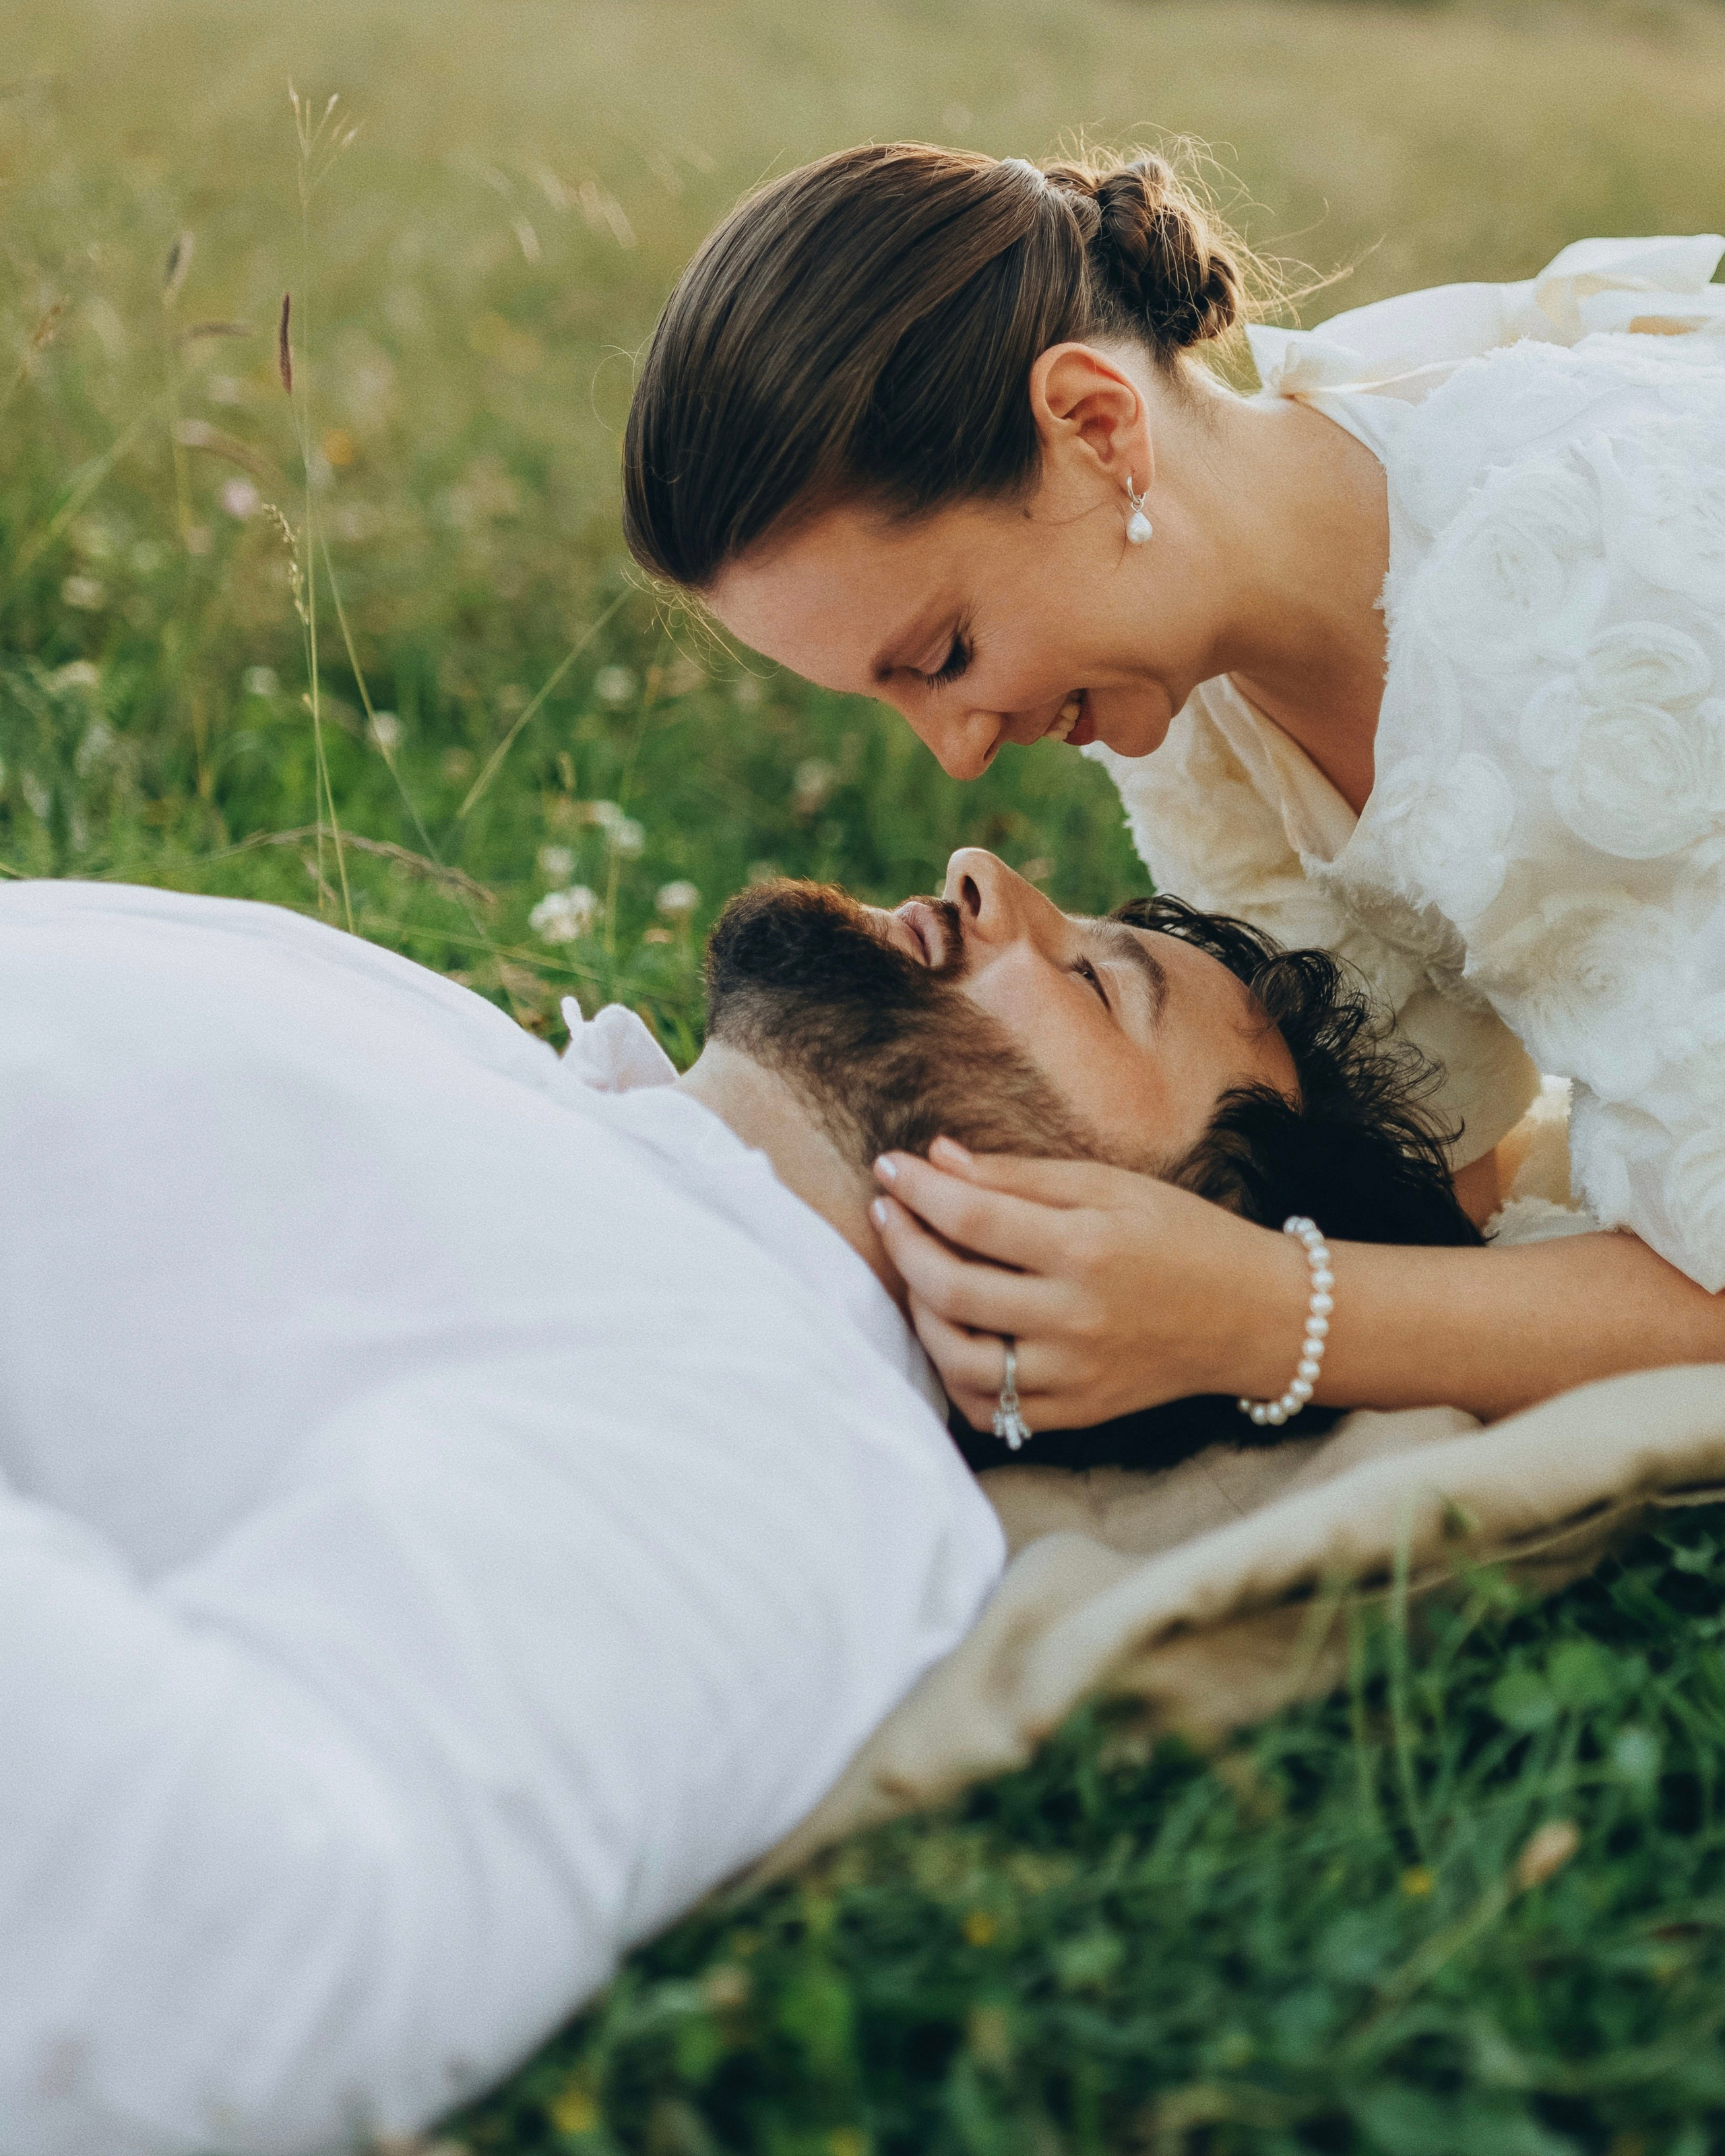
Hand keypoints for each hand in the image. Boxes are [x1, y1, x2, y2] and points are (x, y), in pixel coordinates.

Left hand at [870, 1138, 1302, 1431]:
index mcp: (1086, 1249)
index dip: (918, 1189)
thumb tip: (939, 1155)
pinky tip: (952, 1336)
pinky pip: (991, 1410)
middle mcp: (1075, 1318)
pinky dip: (956, 1377)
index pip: (971, 1218)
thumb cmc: (1182, 1235)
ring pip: (958, 1361)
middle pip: (951, 1290)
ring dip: (919, 1314)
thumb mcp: (1110, 1186)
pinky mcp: (1077, 1413)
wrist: (1255, 1315)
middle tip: (887, 1212)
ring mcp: (1074, 1375)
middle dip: (902, 1244)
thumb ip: (1019, 1176)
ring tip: (916, 1274)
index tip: (889, 1166)